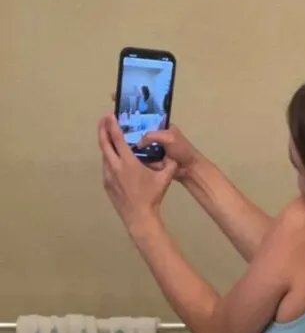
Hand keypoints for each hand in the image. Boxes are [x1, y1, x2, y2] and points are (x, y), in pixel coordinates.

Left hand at [98, 115, 176, 232]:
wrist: (140, 217)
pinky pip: (106, 166)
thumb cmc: (152, 196)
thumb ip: (170, 165)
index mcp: (128, 162)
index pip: (117, 139)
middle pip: (104, 143)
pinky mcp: (107, 184)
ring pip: (104, 155)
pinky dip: (109, 158)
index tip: (110, 115)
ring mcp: (108, 176)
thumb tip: (174, 156)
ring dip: (106, 144)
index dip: (112, 125)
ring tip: (109, 137)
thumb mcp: (165, 179)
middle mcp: (114, 166)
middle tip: (103, 120)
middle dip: (102, 129)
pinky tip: (114, 158)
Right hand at [109, 93, 199, 180]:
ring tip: (105, 130)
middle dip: (119, 118)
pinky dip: (124, 150)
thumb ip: (153, 136)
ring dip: (119, 135)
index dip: (129, 101)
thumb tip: (138, 143)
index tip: (115, 95)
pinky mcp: (144, 156)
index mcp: (157, 123)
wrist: (187, 169)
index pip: (141, 109)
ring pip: (129, 137)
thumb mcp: (169, 137)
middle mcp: (149, 131)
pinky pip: (132, 151)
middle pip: (132, 123)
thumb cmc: (181, 150)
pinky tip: (113, 147)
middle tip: (106, 116)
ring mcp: (146, 144)